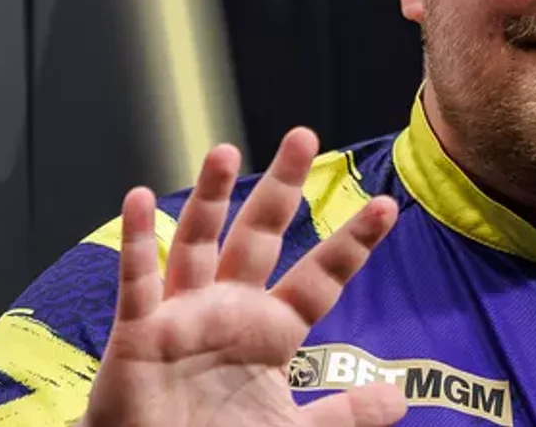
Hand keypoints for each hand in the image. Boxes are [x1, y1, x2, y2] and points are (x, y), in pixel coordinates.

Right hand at [79, 128, 405, 426]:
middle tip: (302, 136)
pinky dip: (137, 243)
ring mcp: (183, 316)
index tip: (387, 206)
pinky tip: (138, 199)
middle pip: (260, 236)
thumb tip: (398, 397)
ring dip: (210, 198)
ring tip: (225, 153)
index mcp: (271, 330)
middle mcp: (229, 309)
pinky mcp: (140, 334)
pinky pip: (137, 283)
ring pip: (198, 243)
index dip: (352, 243)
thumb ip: (343, 413)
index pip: (320, 277)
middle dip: (281, 188)